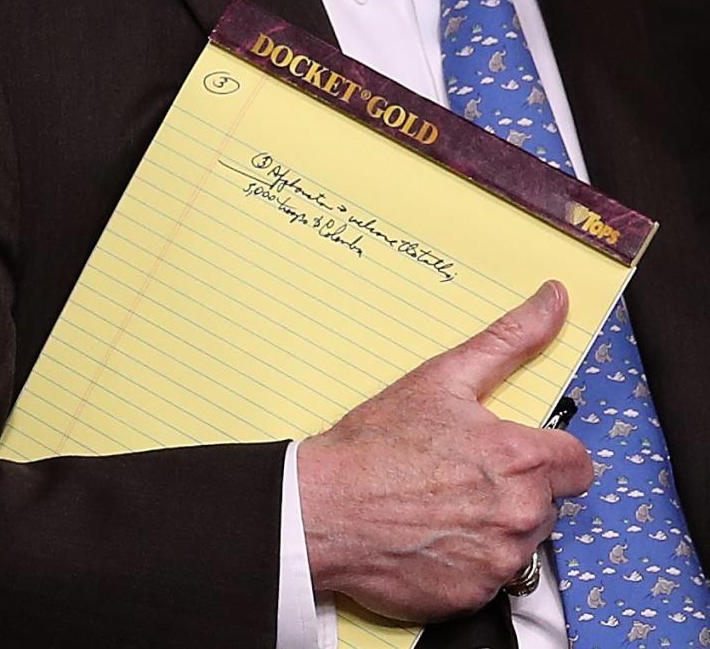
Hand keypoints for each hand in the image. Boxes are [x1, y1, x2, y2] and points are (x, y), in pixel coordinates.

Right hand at [297, 280, 592, 621]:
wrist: (319, 509)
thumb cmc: (373, 445)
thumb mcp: (441, 378)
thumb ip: (509, 340)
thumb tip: (554, 300)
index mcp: (521, 459)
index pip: (578, 465)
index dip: (544, 456)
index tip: (509, 456)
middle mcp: (520, 516)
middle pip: (545, 504)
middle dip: (512, 492)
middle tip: (457, 479)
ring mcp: (496, 562)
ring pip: (517, 543)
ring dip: (490, 529)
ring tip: (437, 510)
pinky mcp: (471, 596)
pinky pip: (486, 579)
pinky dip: (464, 563)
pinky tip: (426, 539)